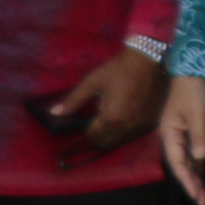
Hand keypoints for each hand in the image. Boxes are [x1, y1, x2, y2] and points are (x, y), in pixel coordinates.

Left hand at [38, 45, 165, 150]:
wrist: (149, 62)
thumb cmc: (118, 71)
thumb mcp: (92, 83)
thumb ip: (73, 100)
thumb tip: (53, 113)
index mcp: (110, 119)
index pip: (93, 137)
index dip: (84, 135)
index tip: (78, 130)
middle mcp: (127, 128)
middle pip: (107, 143)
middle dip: (96, 138)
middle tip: (90, 127)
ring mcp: (141, 127)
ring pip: (121, 141)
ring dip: (111, 137)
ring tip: (104, 124)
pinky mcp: (151, 123)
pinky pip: (134, 135)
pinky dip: (125, 133)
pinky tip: (121, 121)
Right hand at [152, 73, 204, 204]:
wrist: (195, 72)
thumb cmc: (193, 91)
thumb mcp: (196, 112)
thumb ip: (199, 134)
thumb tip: (201, 157)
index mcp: (170, 133)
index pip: (177, 161)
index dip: (187, 179)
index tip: (196, 194)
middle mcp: (174, 138)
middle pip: (182, 166)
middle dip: (192, 184)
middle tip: (203, 202)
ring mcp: (183, 137)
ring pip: (189, 163)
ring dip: (196, 179)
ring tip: (204, 198)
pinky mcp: (193, 134)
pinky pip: (195, 155)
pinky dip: (199, 168)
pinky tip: (203, 180)